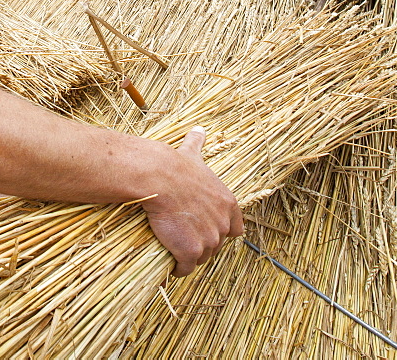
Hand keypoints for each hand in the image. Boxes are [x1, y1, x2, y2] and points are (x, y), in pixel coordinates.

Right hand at [141, 127, 244, 276]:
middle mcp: (223, 224)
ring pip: (202, 257)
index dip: (221, 230)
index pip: (235, 228)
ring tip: (175, 251)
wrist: (160, 178)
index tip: (206, 229)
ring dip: (191, 256)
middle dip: (203, 244)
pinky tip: (171, 266)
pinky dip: (179, 269)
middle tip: (184, 238)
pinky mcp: (191, 252)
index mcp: (228, 204)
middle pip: (216, 244)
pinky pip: (186, 268)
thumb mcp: (193, 154)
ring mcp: (209, 240)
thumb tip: (198, 128)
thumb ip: (198, 144)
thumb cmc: (176, 166)